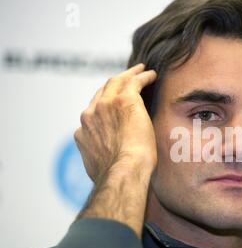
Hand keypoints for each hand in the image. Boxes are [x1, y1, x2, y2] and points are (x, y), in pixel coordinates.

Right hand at [74, 63, 156, 183]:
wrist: (124, 172)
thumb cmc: (118, 177)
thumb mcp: (99, 169)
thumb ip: (98, 159)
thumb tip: (103, 164)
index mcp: (83, 133)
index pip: (93, 113)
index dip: (104, 106)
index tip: (113, 105)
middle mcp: (90, 116)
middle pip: (101, 92)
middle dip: (114, 84)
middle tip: (125, 79)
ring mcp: (105, 106)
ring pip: (116, 82)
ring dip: (129, 75)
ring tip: (140, 70)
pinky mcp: (124, 100)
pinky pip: (133, 82)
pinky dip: (142, 76)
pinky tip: (151, 75)